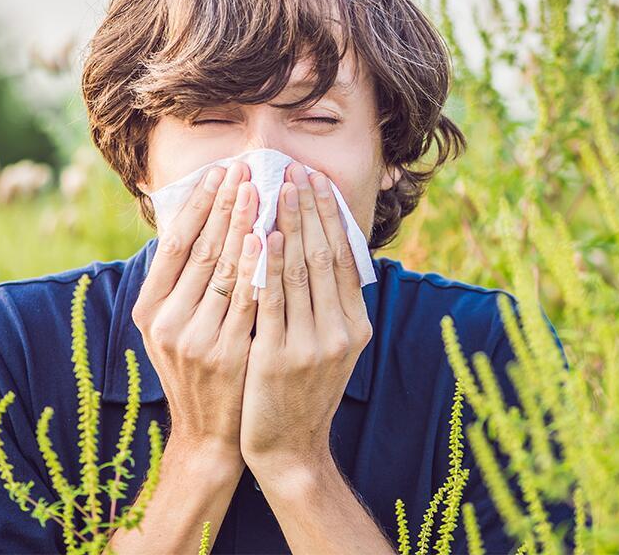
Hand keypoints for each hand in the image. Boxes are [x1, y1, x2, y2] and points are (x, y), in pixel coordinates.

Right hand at [131, 160, 260, 464]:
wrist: (210, 435)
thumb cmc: (198, 370)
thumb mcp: (175, 327)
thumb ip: (182, 282)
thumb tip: (197, 220)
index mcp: (149, 310)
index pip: (175, 243)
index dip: (199, 204)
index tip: (220, 171)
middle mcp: (166, 322)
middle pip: (201, 249)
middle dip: (225, 205)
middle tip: (246, 168)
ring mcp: (195, 338)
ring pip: (225, 269)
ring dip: (244, 225)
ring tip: (262, 189)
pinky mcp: (226, 353)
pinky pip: (247, 300)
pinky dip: (259, 267)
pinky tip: (270, 238)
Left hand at [239, 162, 372, 477]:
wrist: (288, 448)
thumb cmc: (301, 391)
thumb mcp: (329, 347)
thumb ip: (329, 304)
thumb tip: (324, 250)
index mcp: (355, 325)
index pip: (344, 257)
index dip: (331, 216)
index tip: (317, 181)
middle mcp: (340, 332)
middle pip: (325, 256)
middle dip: (309, 208)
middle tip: (296, 170)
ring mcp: (311, 345)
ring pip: (300, 271)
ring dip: (288, 224)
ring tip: (277, 188)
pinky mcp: (278, 357)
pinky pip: (272, 300)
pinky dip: (269, 264)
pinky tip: (262, 235)